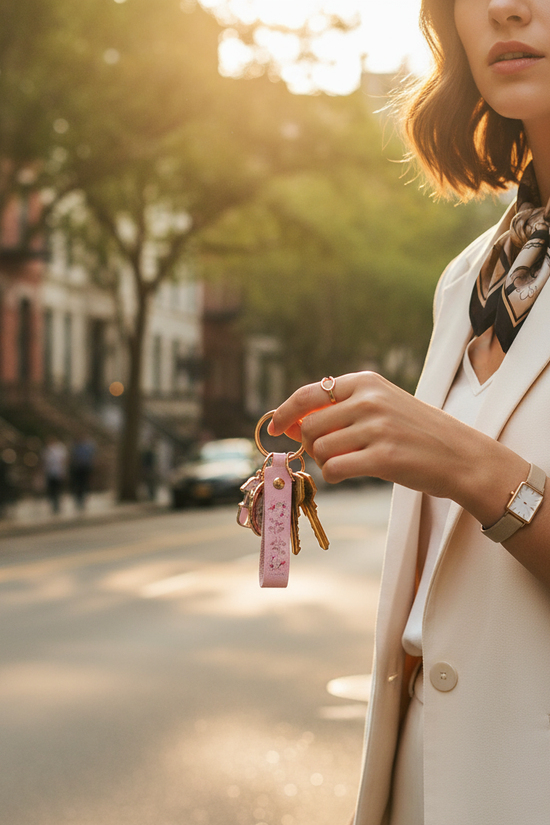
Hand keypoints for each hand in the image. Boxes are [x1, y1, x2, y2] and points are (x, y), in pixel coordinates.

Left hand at [268, 371, 526, 507]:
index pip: (308, 394)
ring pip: (319, 449)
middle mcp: (370, 400)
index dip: (285, 413)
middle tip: (326, 454)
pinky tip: (350, 474)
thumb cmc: (416, 432)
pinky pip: (334, 469)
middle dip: (309, 444)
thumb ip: (339, 409)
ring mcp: (377, 428)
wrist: (461, 455)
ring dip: (324, 461)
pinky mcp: (383, 458)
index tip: (274, 428)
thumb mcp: (382, 405)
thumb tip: (289, 425)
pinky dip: (334, 476)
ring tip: (346, 462)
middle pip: (310, 426)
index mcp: (366, 382)